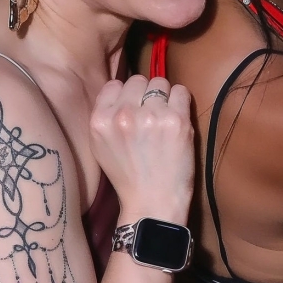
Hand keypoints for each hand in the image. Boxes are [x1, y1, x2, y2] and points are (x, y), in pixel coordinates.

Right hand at [88, 74, 195, 226]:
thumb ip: (105, 115)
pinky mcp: (176, 120)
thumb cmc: (127, 176)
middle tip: (151, 115)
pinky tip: (177, 118)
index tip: (133, 109)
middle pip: (138, 80)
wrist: (152, 201)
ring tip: (164, 118)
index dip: (126, 95)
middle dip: (145, 95)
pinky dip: (181, 101)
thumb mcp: (100, 145)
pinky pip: (181, 91)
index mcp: (100, 120)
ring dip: (164, 97)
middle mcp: (124, 114)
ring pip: (160, 82)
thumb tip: (121, 90)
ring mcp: (151, 115)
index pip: (115, 84)